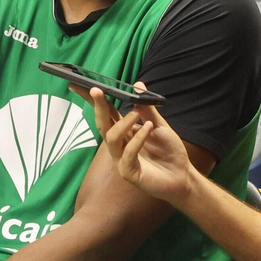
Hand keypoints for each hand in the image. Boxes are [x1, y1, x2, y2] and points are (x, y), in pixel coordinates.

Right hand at [81, 86, 196, 206]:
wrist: (182, 176)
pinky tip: (149, 128)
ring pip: (112, 138)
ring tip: (136, 112)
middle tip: (97, 91)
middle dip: (99, 107)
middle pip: (103, 124)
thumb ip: (148, 108)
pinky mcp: (129, 173)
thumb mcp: (159, 125)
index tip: (78, 84)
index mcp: (123, 132)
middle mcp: (118, 145)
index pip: (105, 113)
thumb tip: (138, 84)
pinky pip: (128, 154)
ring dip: (123, 123)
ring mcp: (121, 159)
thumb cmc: (169, 152)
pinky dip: (138, 139)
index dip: (92, 100)